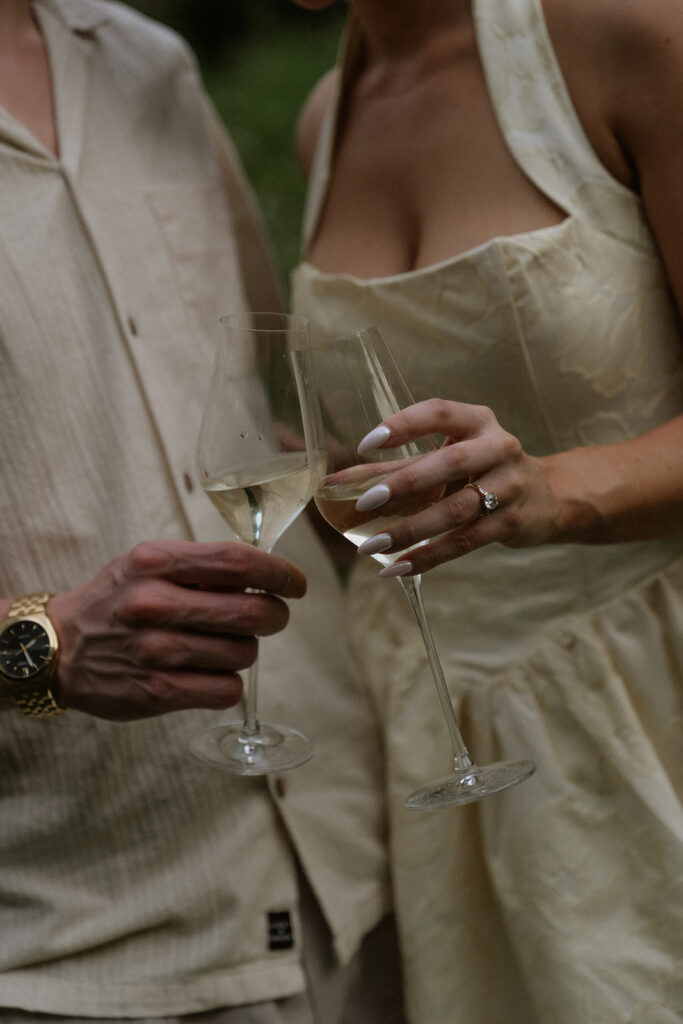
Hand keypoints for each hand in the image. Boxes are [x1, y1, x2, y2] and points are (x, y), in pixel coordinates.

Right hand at [47, 540, 305, 719]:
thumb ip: (200, 566)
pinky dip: (229, 683)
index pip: (237, 562)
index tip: (296, 583)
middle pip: (252, 612)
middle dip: (276, 615)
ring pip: (244, 653)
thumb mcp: (147, 563)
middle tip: (273, 616)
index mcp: (156, 562)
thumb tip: (266, 574)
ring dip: (246, 650)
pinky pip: (226, 690)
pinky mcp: (156, 691)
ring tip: (223, 645)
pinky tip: (211, 673)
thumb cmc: (115, 601)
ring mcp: (155, 650)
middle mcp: (154, 603)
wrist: (55, 650)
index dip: (279, 573)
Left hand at [354, 399, 562, 575]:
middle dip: (405, 483)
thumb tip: (340, 483)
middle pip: (450, 463)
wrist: (547, 497)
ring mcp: (510, 486)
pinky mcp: (513, 522)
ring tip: (372, 545)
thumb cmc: (483, 470)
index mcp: (477, 421)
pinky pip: (466, 541)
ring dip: (411, 530)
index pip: (438, 412)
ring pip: (456, 510)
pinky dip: (430, 556)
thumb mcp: (451, 456)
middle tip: (366, 502)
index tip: (365, 444)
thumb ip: (399, 466)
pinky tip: (398, 566)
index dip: (402, 425)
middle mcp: (498, 447)